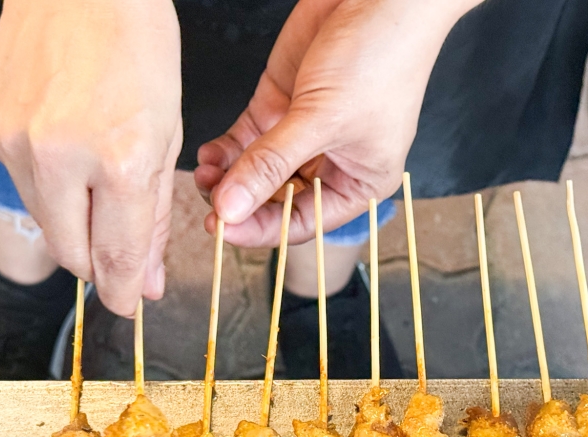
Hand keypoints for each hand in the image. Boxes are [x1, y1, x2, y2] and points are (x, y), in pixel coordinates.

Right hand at [0, 0, 181, 315]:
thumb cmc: (137, 49)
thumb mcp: (166, 138)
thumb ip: (153, 219)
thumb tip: (144, 283)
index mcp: (117, 160)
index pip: (116, 259)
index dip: (125, 291)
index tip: (131, 302)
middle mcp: (57, 158)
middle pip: (72, 256)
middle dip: (100, 266)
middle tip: (121, 253)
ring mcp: (15, 142)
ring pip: (46, 224)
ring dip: (76, 225)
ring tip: (99, 182)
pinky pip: (24, 185)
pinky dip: (51, 186)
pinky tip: (69, 152)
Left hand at [195, 0, 476, 246]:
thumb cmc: (383, 56)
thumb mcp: (322, 118)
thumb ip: (271, 163)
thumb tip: (231, 206)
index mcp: (358, 182)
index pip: (303, 222)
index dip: (262, 229)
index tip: (224, 228)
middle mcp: (330, 163)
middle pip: (276, 201)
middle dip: (241, 203)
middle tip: (209, 204)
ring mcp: (301, 133)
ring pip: (256, 171)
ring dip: (228, 178)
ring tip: (204, 177)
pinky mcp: (280, 103)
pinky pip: (247, 139)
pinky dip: (226, 150)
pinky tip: (209, 156)